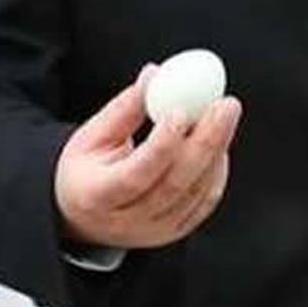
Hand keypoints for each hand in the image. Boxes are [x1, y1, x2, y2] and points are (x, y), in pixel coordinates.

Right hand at [53, 64, 241, 248]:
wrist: (82, 216)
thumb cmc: (85, 170)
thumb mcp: (91, 136)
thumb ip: (125, 108)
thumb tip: (155, 75)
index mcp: (98, 196)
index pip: (136, 174)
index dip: (162, 144)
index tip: (180, 111)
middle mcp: (128, 221)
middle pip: (176, 184)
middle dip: (206, 141)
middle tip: (224, 105)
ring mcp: (155, 231)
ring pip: (196, 193)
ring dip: (216, 150)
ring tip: (224, 114)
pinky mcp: (175, 231)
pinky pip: (205, 201)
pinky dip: (217, 170)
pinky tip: (219, 141)